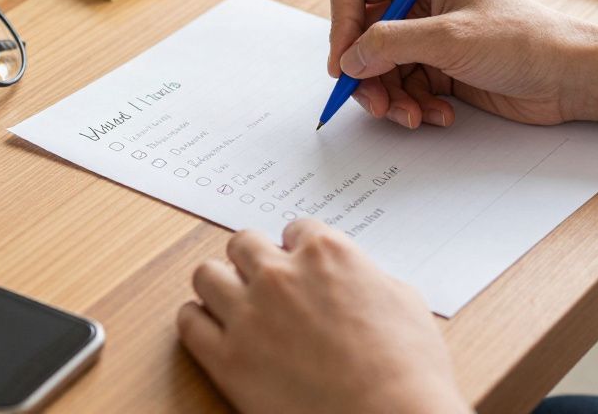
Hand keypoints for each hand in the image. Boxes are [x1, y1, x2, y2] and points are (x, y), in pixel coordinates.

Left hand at [177, 219, 470, 413]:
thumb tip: (357, 279)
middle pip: (242, 244)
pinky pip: (189, 322)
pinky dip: (198, 322)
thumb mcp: (403, 300)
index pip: (294, 229)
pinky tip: (214, 331)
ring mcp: (249, 315)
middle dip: (253, 260)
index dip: (296, 249)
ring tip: (233, 304)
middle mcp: (280, 275)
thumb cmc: (408, 369)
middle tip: (262, 282)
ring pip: (206, 275)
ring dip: (219, 285)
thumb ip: (366, 276)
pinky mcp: (227, 358)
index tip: (297, 264)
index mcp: (326, 253)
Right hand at [328, 0, 595, 128]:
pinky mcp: (441, 71)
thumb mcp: (450, 38)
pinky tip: (439, 116)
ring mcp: (429, 40)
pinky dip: (414, 107)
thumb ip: (391, 44)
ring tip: (413, 116)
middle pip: (362, 36)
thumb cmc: (524, 41)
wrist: (571, 77)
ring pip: (380, 70)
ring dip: (390, 98)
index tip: (343, 63)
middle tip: (374, 103)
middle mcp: (420, 4)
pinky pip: (405, 90)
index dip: (342, 24)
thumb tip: (348, 59)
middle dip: (365, 74)